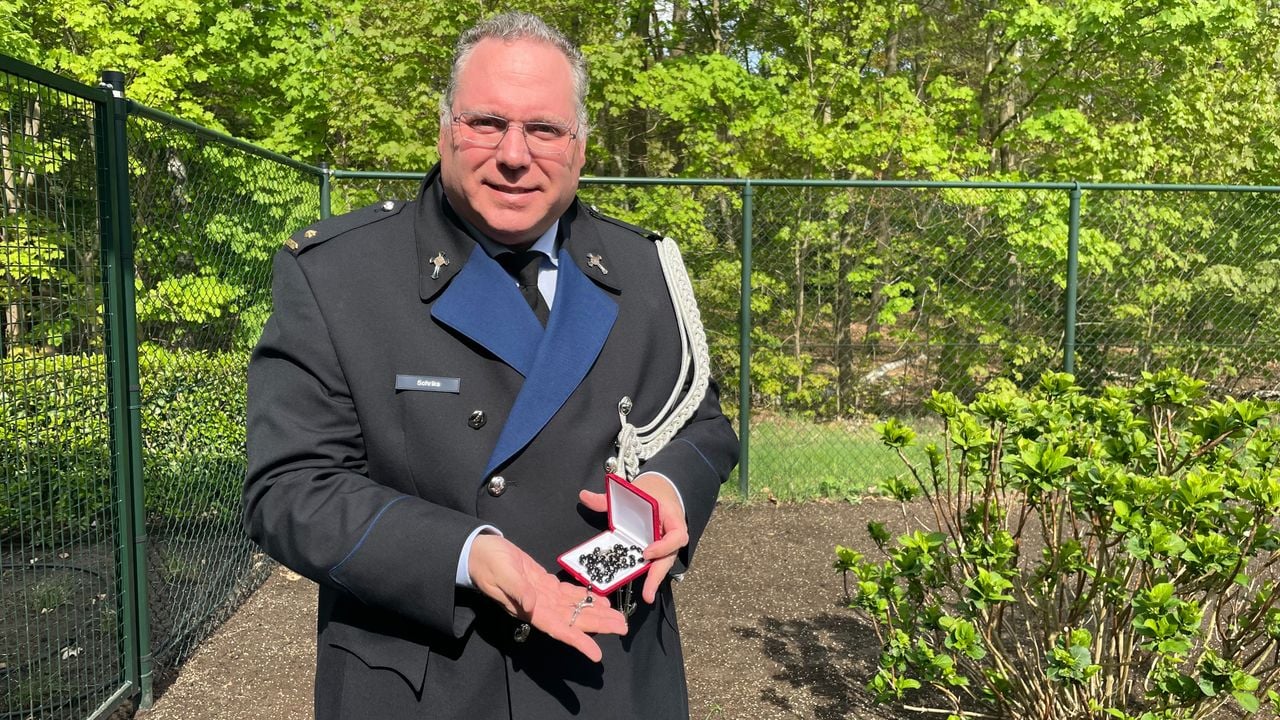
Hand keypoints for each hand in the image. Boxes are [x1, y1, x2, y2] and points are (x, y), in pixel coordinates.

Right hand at [468, 534, 627, 661]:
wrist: (478, 551)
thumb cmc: (487, 563)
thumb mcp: (501, 574)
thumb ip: (517, 590)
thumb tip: (532, 606)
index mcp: (529, 609)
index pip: (558, 629)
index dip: (578, 641)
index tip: (596, 653)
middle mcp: (539, 607)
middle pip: (573, 620)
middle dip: (598, 625)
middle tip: (622, 628)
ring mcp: (543, 596)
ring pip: (574, 609)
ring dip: (596, 613)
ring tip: (618, 618)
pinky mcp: (543, 584)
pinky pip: (568, 595)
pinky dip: (585, 598)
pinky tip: (600, 599)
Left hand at [578, 472, 687, 603]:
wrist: (663, 490)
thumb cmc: (650, 492)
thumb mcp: (633, 491)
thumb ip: (608, 498)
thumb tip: (583, 496)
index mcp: (671, 517)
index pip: (676, 535)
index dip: (663, 546)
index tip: (646, 552)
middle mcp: (672, 534)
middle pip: (670, 556)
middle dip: (658, 575)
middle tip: (647, 593)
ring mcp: (667, 543)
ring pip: (664, 562)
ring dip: (655, 579)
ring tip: (647, 595)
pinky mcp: (660, 549)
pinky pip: (657, 562)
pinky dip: (651, 574)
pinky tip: (645, 589)